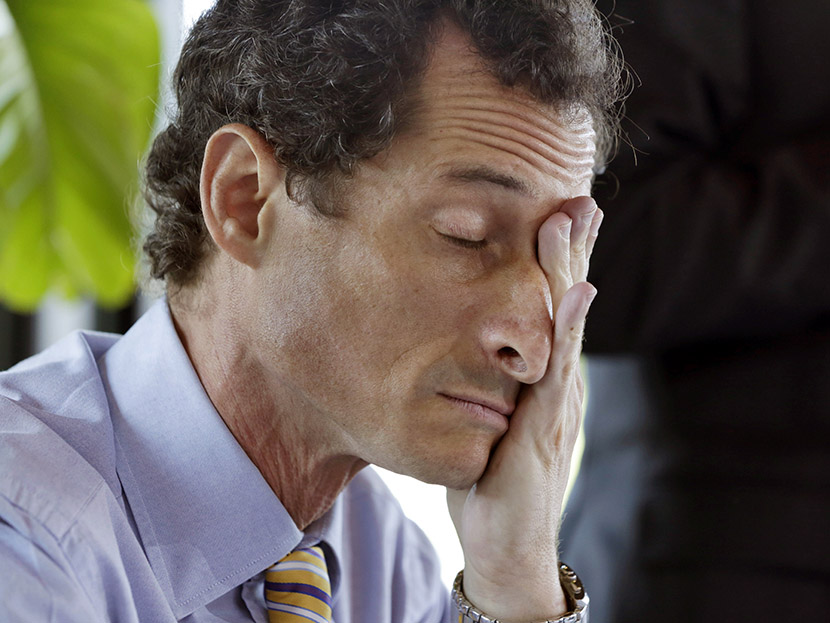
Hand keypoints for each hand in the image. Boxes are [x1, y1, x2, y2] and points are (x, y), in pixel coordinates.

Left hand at [447, 196, 601, 620]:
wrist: (506, 540)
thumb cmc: (492, 475)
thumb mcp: (490, 414)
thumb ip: (488, 379)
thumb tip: (471, 342)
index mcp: (540, 374)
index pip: (552, 307)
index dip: (559, 263)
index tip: (559, 211)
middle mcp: (557, 380)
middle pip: (567, 305)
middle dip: (572, 252)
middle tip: (578, 197)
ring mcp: (557, 402)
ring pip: (565, 327)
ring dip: (568, 273)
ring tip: (570, 221)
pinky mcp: (546, 428)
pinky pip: (557, 374)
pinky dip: (566, 332)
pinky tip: (575, 296)